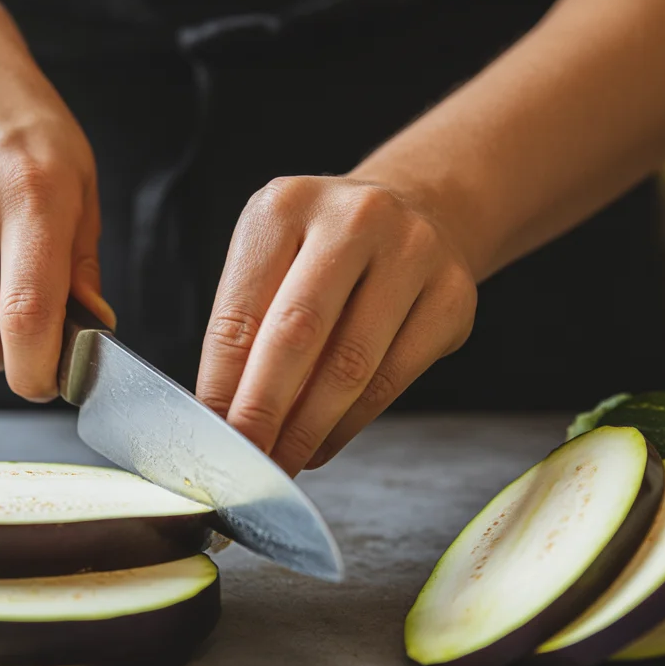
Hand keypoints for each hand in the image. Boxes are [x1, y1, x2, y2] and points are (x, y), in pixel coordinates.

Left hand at [196, 176, 477, 475]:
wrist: (418, 211)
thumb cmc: (325, 249)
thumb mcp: (273, 259)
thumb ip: (246, 325)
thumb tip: (222, 412)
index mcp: (287, 206)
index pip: (241, 310)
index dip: (221, 381)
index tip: (212, 430)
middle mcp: (354, 219)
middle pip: (297, 334)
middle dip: (264, 409)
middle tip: (247, 456)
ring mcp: (412, 254)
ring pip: (351, 366)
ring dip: (308, 428)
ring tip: (283, 459)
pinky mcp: (452, 298)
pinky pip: (392, 379)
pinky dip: (350, 424)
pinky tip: (324, 443)